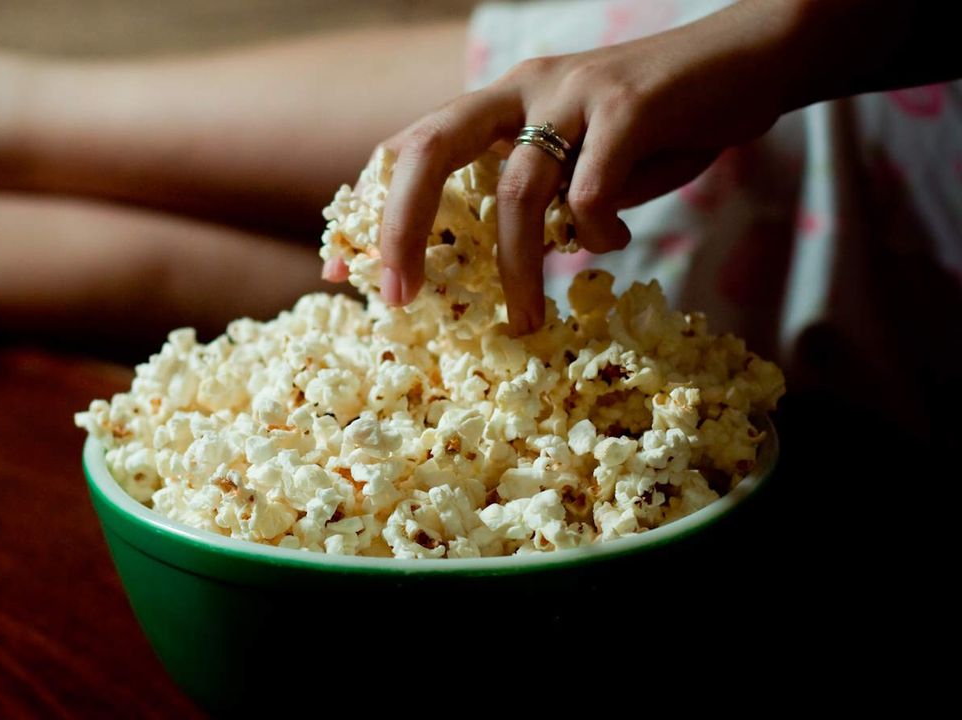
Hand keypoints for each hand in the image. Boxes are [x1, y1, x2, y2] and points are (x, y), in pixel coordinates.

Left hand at [375, 0, 798, 332]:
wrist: (748, 60)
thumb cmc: (657, 125)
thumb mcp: (576, 158)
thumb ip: (533, 198)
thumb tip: (489, 264)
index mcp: (497, 104)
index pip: (410, 150)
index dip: (371, 211)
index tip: (344, 275)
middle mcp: (520, 88)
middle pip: (429, 152)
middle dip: (403, 230)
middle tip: (400, 299)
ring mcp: (572, 92)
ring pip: (516, 191)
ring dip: (516, 268)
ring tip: (526, 320)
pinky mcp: (628, 105)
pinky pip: (591, 188)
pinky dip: (596, 232)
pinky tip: (614, 246)